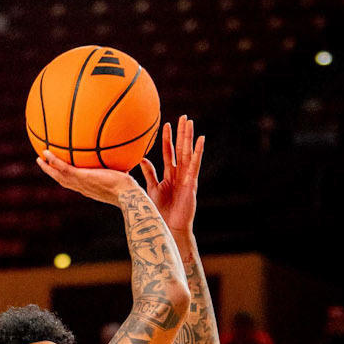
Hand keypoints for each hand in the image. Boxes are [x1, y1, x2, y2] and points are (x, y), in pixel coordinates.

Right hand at [35, 150, 139, 204]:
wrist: (128, 196)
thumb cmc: (130, 190)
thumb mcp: (124, 177)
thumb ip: (122, 167)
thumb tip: (130, 156)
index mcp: (90, 189)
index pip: (75, 183)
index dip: (66, 177)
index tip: (60, 170)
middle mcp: (83, 188)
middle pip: (62, 181)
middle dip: (52, 173)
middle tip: (43, 164)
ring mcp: (81, 183)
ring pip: (59, 176)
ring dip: (48, 167)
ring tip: (39, 158)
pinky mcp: (82, 177)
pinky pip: (63, 168)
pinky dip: (53, 161)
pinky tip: (46, 152)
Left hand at [136, 116, 203, 238]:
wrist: (169, 226)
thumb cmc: (161, 211)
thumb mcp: (153, 189)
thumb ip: (149, 174)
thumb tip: (142, 159)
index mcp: (169, 174)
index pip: (168, 152)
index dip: (167, 138)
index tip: (166, 124)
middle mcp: (179, 173)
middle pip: (181, 148)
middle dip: (182, 133)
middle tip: (183, 117)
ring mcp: (186, 177)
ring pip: (188, 153)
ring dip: (189, 137)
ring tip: (190, 122)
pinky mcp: (191, 183)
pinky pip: (195, 164)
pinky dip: (198, 152)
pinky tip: (201, 140)